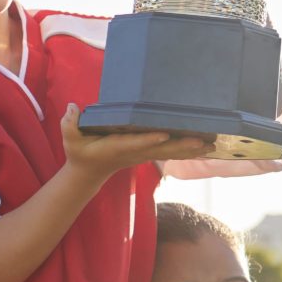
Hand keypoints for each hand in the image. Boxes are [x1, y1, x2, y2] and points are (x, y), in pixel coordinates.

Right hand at [61, 104, 211, 183]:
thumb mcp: (70, 139)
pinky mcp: (147, 153)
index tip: (163, 135)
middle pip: (161, 149)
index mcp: (116, 148)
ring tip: (212, 144)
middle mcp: (133, 152)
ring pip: (169, 152)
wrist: (88, 174)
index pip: (135, 143)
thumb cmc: (80, 153)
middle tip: (202, 141)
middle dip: (181, 146)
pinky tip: (205, 146)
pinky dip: (187, 149)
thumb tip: (72, 108)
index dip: (149, 140)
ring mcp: (142, 155)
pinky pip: (170, 151)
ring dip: (191, 149)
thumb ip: (69, 124)